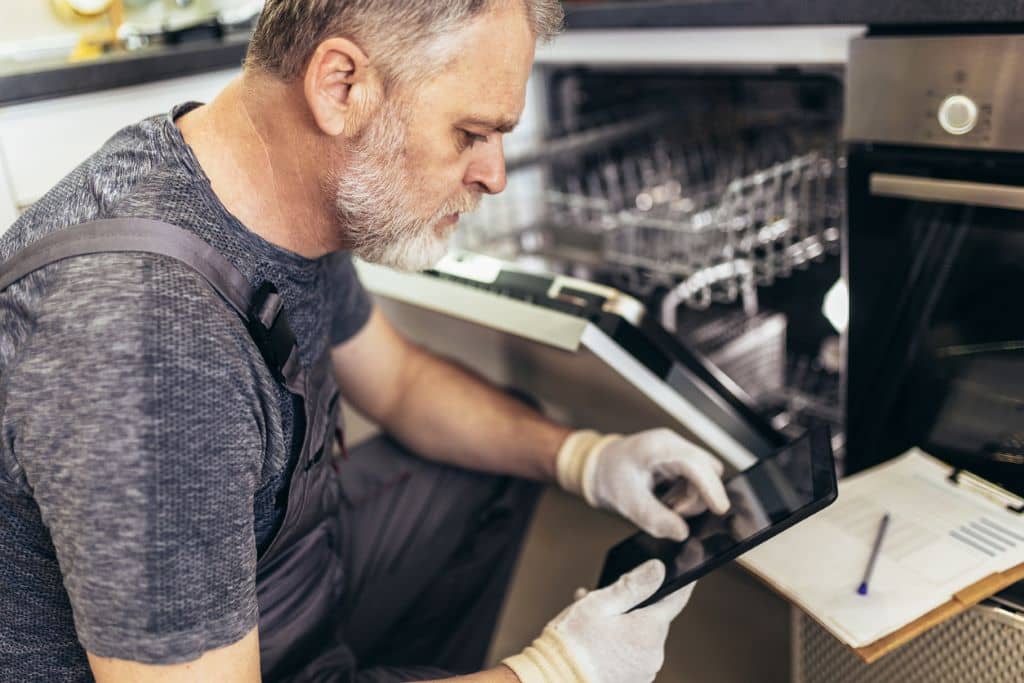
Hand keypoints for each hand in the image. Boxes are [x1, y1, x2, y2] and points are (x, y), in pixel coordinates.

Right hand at [503, 560, 692, 682]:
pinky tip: (595, 638)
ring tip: (591, 620)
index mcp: (650, 631)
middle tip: (605, 597)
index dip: (682, 581)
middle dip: (634, 606)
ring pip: (640, 637)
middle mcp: (654, 655)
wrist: (554, 680)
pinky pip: (631, 654)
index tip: (688, 567)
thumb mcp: (600, 604)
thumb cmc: (574, 642)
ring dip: (623, 625)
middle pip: (653, 619)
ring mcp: (644, 672)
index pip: (676, 599)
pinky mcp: (632, 682)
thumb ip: (633, 586)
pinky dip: (619, 643)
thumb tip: (659, 569)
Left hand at [556, 428, 730, 540]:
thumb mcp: (628, 501)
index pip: (696, 464)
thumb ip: (654, 518)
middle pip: (707, 471)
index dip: (711, 487)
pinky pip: (696, 480)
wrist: (598, 467)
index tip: (721, 509)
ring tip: (665, 505)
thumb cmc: (609, 477)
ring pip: (704, 478)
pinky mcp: (679, 462)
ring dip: (690, 498)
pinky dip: (686, 495)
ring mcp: (677, 452)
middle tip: (671, 509)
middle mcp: (673, 445)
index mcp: (659, 447)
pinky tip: (667, 501)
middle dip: (697, 497)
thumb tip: (682, 533)